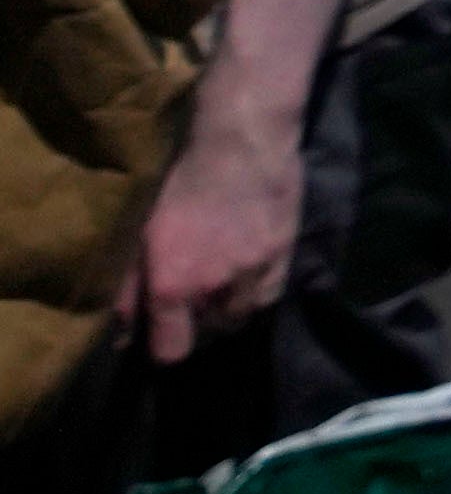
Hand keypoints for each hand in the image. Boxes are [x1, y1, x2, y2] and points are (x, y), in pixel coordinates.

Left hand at [126, 95, 296, 359]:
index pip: (171, 351)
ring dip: (226, 312)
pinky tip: (247, 280)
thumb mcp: (139, 235)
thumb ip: (126, 290)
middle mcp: (214, 290)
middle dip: (196, 325)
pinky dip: (256, 296)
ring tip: (219, 290)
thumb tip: (123, 337)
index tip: (162, 331)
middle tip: (190, 302)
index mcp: (172, 287)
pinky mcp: (284, 255)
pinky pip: (269, 297)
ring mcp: (253, 274)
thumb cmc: (177, 183)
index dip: (164, 346)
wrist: (240, 141)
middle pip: (208, 336)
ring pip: (240, 318)